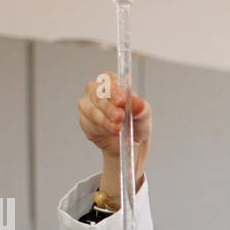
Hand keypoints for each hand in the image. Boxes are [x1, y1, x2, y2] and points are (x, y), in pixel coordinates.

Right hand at [77, 71, 150, 191]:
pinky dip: (97, 129)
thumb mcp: (145, 119)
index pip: (109, 78)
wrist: (130, 151)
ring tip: (117, 130)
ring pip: (87, 106)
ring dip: (102, 119)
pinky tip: (109, 135)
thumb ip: (142, 109)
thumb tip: (138, 102)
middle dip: (109, 106)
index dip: (114, 87)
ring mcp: (89, 106)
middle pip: (95, 90)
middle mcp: (99, 92)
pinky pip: (85, 122)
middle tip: (121, 120)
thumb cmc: (138, 129)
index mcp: (116, 86)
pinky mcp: (84, 122)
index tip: (123, 100)